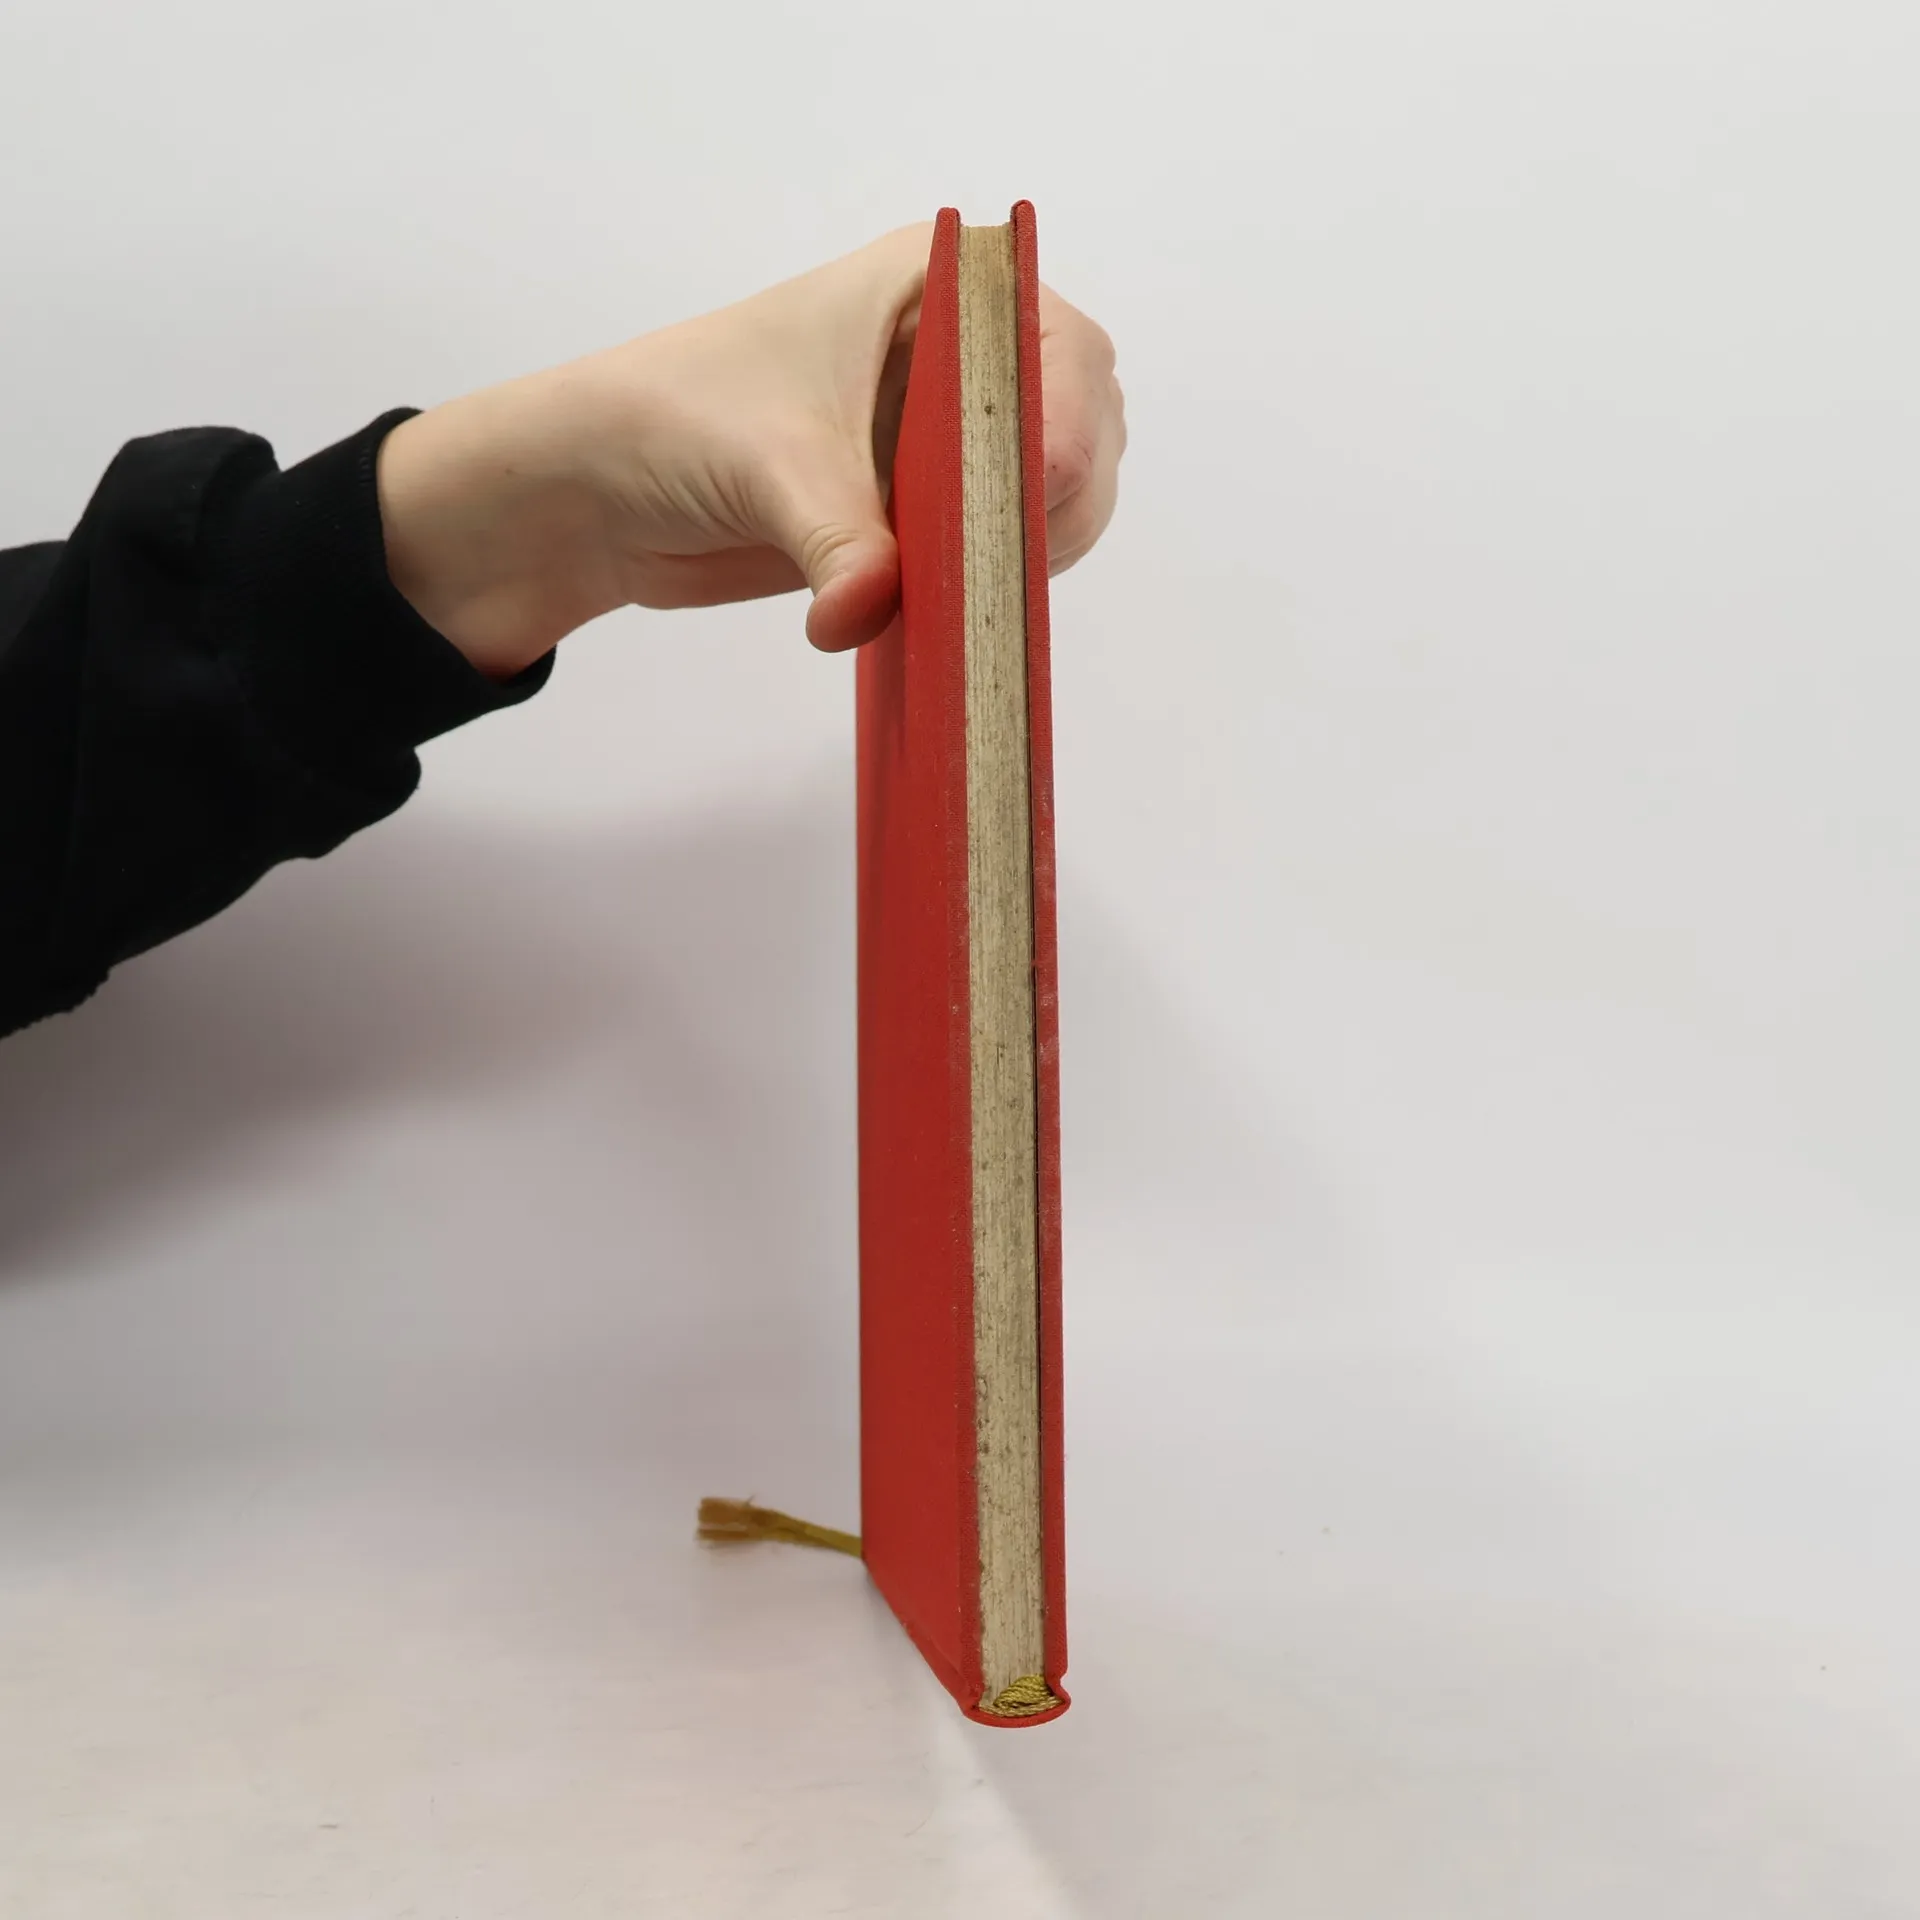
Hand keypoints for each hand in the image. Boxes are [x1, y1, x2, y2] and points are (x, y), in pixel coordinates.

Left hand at [376, 222, 1125, 678]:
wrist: (601, 493)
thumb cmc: (671, 421)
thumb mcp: (770, 469)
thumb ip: (840, 541)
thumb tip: (871, 612)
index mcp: (937, 287)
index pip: (1058, 344)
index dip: (1069, 417)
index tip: (1040, 485)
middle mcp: (963, 354)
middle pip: (1081, 425)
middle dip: (1057, 498)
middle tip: (997, 561)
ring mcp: (953, 439)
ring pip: (1056, 500)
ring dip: (1026, 555)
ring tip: (959, 592)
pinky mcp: (930, 514)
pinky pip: (1003, 554)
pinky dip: (993, 588)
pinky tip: (951, 611)